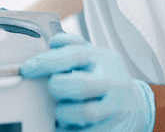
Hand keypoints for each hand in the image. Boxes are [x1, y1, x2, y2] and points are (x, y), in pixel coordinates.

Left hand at [20, 33, 154, 131]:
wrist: (136, 106)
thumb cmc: (107, 79)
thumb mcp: (96, 56)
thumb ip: (74, 46)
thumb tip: (53, 41)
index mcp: (105, 60)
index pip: (74, 55)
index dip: (47, 61)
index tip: (28, 68)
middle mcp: (113, 83)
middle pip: (79, 85)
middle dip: (58, 87)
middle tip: (53, 89)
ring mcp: (114, 108)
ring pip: (83, 112)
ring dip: (64, 112)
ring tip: (63, 110)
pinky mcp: (112, 130)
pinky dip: (69, 129)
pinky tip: (67, 124)